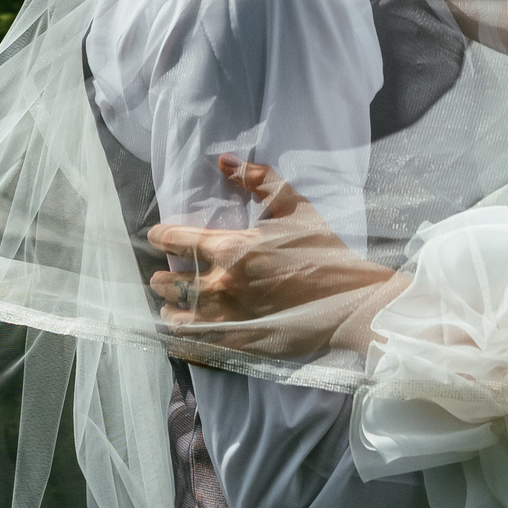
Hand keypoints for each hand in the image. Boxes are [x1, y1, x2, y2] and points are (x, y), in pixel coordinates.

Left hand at [146, 156, 399, 357]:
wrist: (351, 301)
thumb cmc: (324, 252)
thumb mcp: (295, 207)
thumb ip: (258, 180)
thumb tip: (224, 160)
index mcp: (231, 249)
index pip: (177, 241)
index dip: (161, 237)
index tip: (156, 236)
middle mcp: (222, 285)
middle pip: (171, 283)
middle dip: (164, 278)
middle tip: (163, 277)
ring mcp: (229, 319)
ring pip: (179, 318)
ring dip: (170, 310)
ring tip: (170, 307)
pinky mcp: (241, 345)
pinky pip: (198, 347)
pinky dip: (184, 342)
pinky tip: (181, 338)